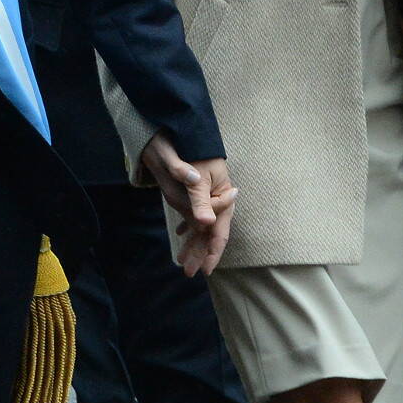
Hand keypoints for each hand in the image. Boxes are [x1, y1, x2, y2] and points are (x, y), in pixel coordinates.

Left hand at [140, 134, 237, 277]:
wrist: (181, 130)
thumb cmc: (189, 149)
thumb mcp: (193, 173)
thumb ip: (199, 197)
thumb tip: (204, 223)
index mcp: (221, 196)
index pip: (218, 230)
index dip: (212, 251)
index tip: (205, 270)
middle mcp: (217, 199)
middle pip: (210, 232)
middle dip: (199, 252)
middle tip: (188, 272)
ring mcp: (207, 196)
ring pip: (201, 226)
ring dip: (193, 243)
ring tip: (182, 261)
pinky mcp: (198, 192)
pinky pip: (195, 214)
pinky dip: (188, 226)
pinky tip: (182, 235)